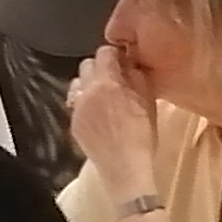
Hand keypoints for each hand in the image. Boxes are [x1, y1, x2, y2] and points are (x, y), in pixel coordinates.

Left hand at [67, 46, 158, 187]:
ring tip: (103, 97)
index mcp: (108, 83)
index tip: (122, 62)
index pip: (104, 52)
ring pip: (78, 84)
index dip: (115, 55)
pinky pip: (76, 104)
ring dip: (89, 84)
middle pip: (87, 65)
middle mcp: (87, 92)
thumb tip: (131, 64)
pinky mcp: (73, 124)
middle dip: (100, 68)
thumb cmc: (142, 136)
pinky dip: (85, 103)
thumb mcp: (148, 102)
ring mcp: (77, 108)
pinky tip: (98, 116)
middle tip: (114, 79)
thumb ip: (138, 78)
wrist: (125, 169)